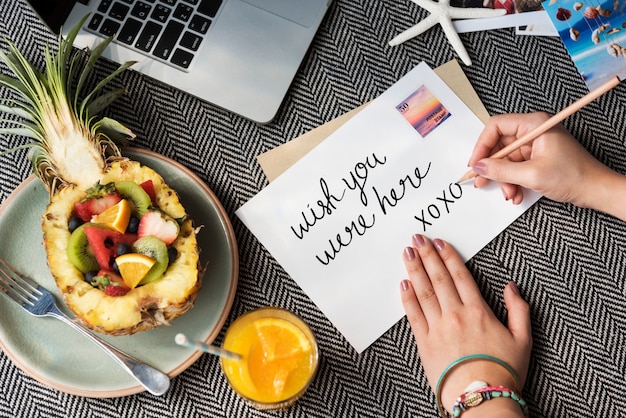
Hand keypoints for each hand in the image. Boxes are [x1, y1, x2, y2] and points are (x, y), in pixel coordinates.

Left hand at [400, 235, 531, 413]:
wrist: (482, 398)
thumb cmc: (503, 372)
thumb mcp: (523, 339)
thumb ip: (519, 309)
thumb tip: (510, 286)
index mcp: (478, 311)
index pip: (460, 276)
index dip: (448, 256)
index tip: (439, 242)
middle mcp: (455, 315)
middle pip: (439, 278)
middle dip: (427, 255)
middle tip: (417, 238)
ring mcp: (437, 327)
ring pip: (423, 292)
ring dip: (414, 270)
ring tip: (407, 253)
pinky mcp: (424, 342)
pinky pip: (413, 314)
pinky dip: (407, 297)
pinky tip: (403, 284)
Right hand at [468, 112, 621, 210]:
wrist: (596, 190)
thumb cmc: (575, 176)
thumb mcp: (531, 174)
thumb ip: (501, 170)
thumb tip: (479, 167)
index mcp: (534, 124)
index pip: (496, 126)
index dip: (482, 145)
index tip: (475, 163)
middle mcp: (533, 131)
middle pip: (499, 145)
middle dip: (493, 167)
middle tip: (482, 181)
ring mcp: (535, 145)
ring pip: (506, 160)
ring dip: (504, 179)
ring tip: (509, 193)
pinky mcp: (536, 157)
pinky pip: (515, 167)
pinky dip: (512, 181)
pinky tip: (516, 193)